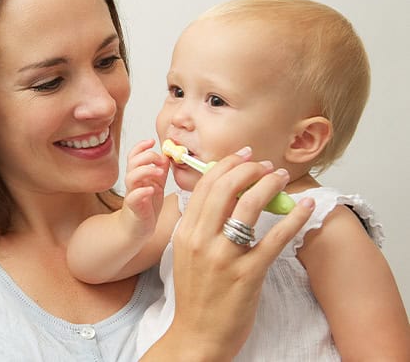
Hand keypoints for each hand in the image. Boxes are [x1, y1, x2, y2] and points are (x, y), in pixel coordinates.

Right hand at [121, 139, 169, 238]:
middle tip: (160, 161)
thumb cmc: (147, 206)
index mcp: (139, 175)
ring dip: (145, 171)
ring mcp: (132, 194)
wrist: (138, 229)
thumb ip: (160, 171)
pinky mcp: (134, 208)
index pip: (134, 155)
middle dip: (147, 156)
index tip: (152, 141)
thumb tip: (167, 156)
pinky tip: (151, 190)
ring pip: (131, 177)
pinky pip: (133, 197)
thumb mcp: (157, 184)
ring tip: (158, 173)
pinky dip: (142, 191)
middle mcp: (133, 183)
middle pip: (133, 162)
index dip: (141, 146)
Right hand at [144, 147, 314, 360]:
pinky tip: (305, 206)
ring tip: (281, 177)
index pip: (205, 186)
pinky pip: (275, 238)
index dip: (226, 164)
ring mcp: (224, 257)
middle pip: (226, 188)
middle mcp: (201, 240)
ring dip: (269, 184)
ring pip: (249, 206)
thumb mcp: (186, 253)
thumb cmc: (194, 294)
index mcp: (185, 232)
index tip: (243, 155)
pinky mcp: (248, 275)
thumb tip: (222, 195)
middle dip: (249, 168)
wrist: (196, 335)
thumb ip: (199, 224)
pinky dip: (293, 218)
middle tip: (265, 164)